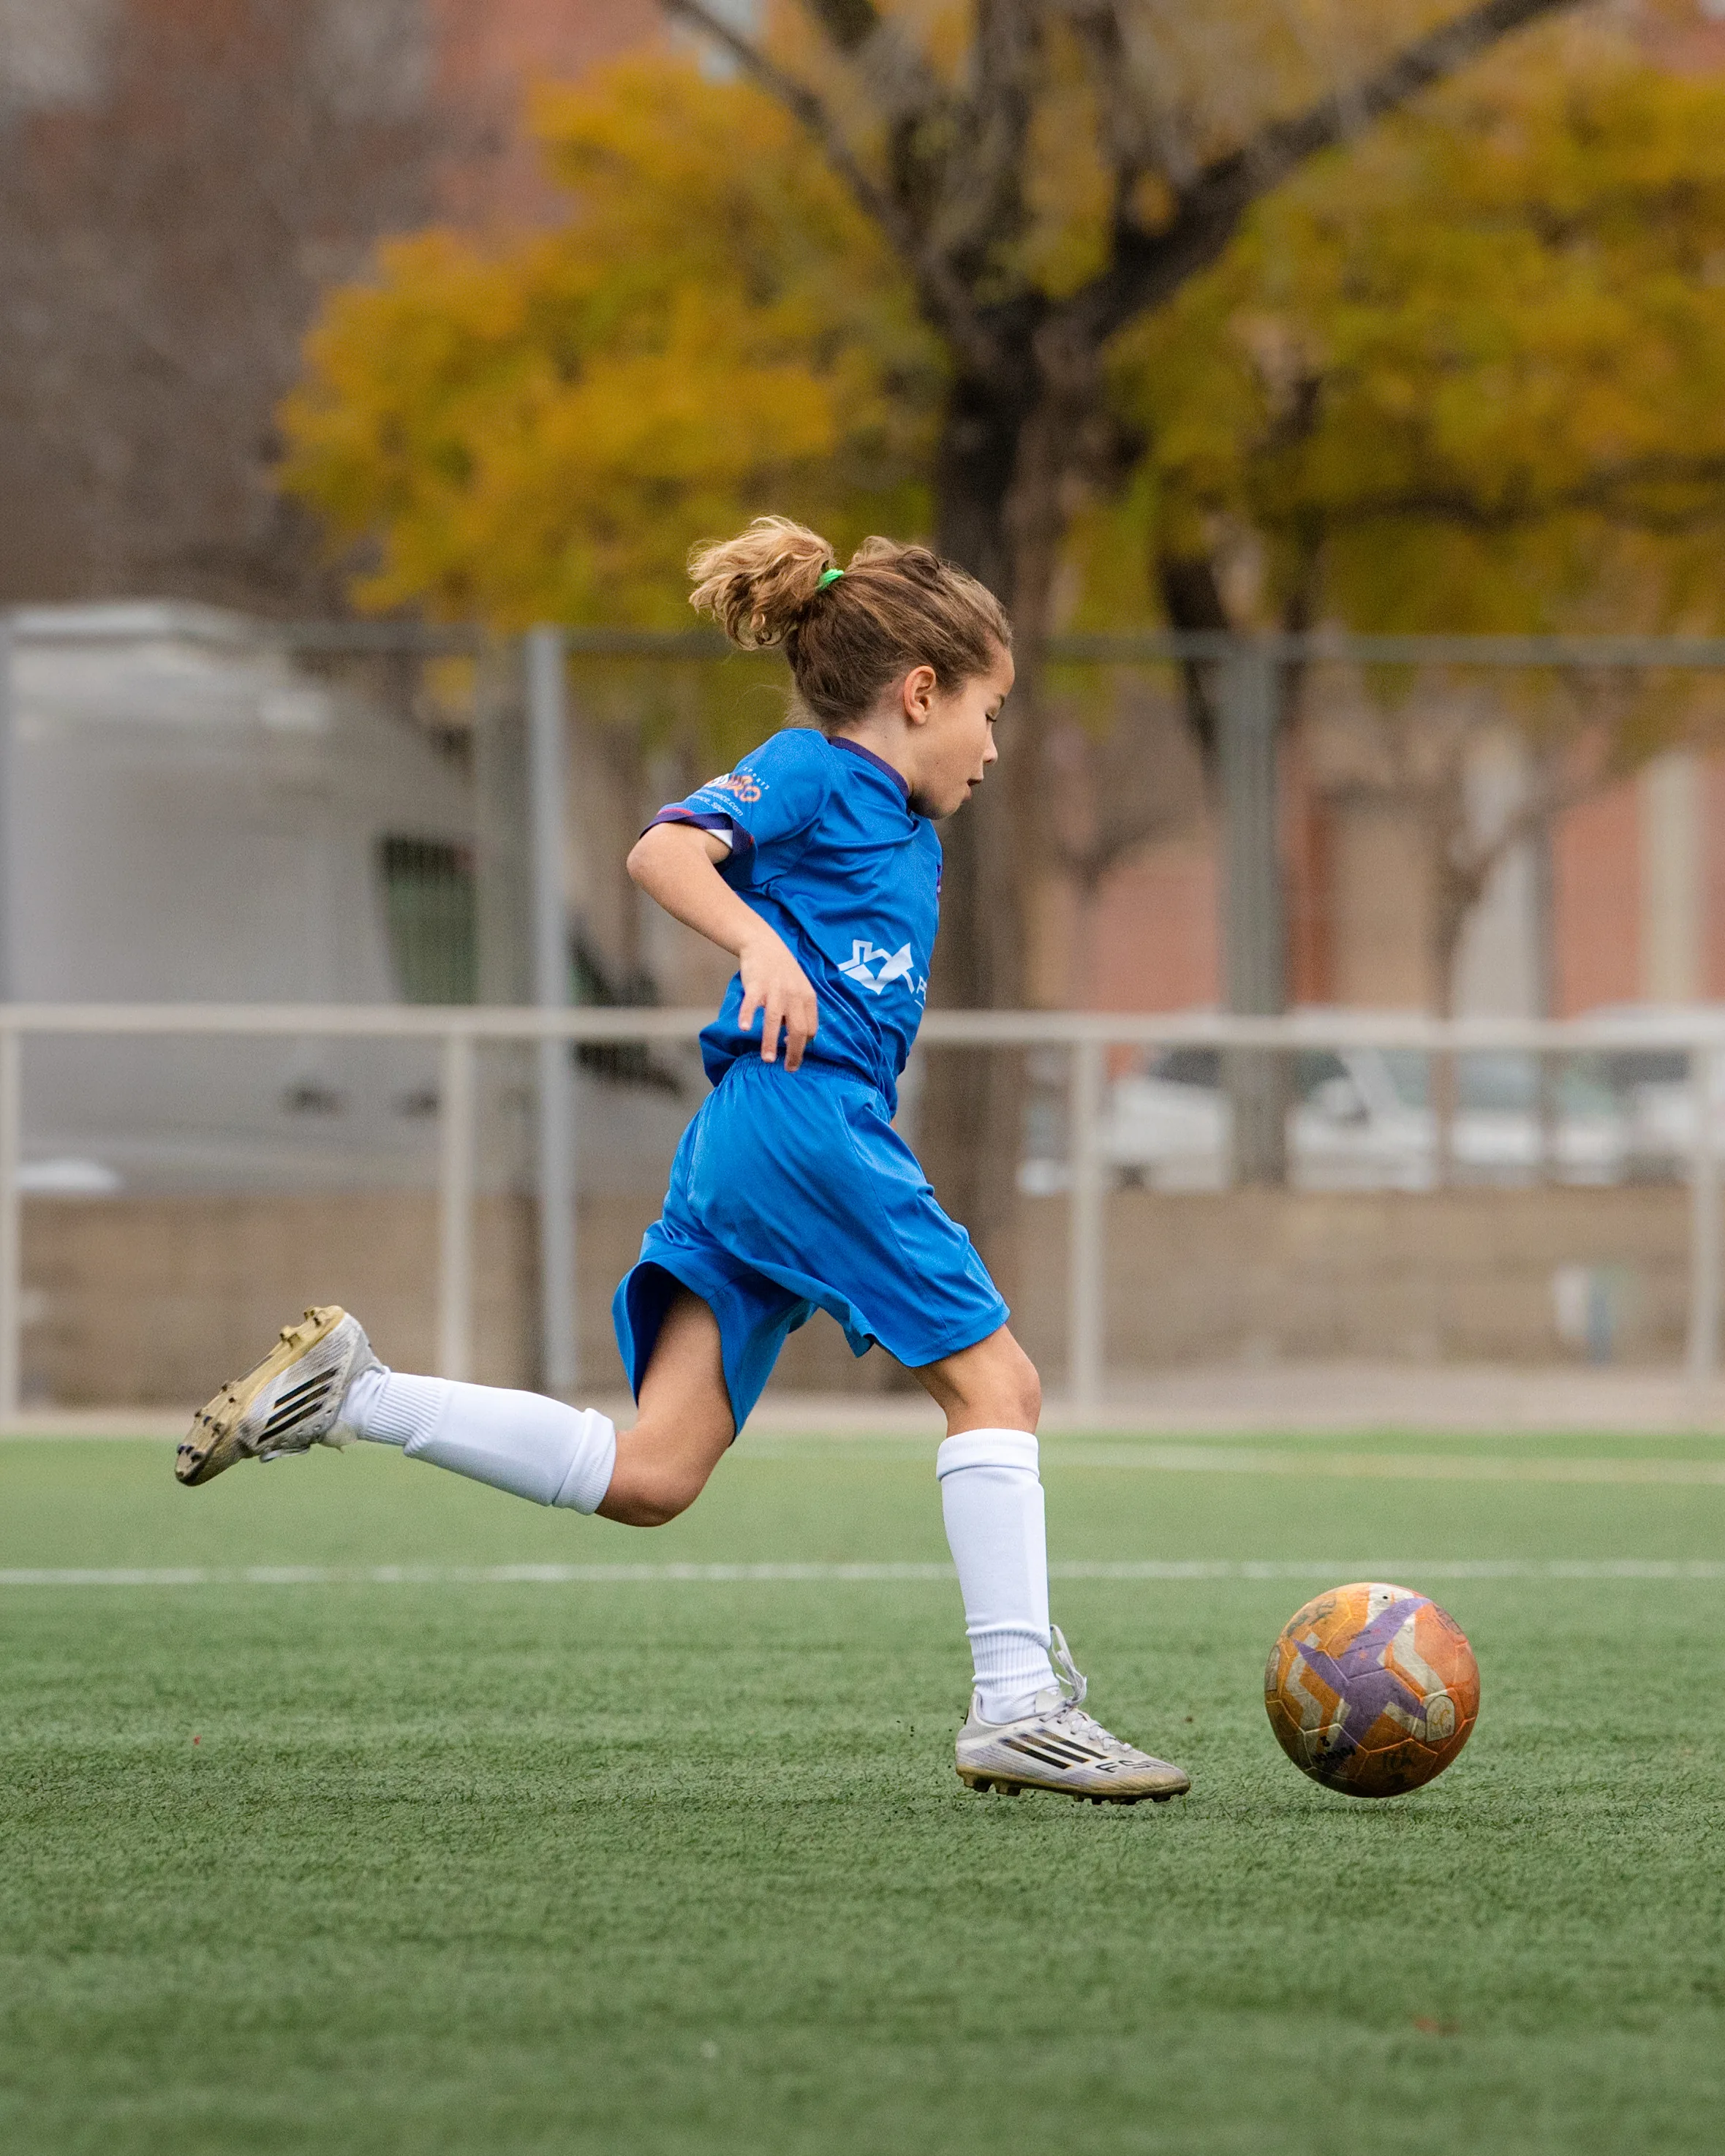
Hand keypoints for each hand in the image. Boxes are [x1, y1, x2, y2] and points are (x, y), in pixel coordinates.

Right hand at [737, 930, 818, 1069]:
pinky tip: (745, 1028)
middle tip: (788, 1068)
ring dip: (771, 1042)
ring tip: (768, 1059)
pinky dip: (748, 1016)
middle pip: (798, 1029)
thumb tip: (793, 1038)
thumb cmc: (783, 972)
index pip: (811, 1028)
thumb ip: (800, 1011)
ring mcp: (775, 990)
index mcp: (808, 998)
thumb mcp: (799, 989)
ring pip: (775, 1021)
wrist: (765, 945)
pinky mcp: (757, 985)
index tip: (794, 1055)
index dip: (804, 1045)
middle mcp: (794, 995)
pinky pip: (753, 1004)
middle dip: (794, 1052)